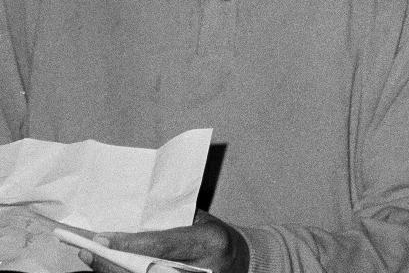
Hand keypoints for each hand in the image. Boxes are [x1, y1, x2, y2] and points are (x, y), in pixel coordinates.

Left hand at [83, 211, 248, 272]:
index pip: (163, 246)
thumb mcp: (199, 221)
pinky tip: (110, 268)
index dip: (130, 245)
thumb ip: (168, 224)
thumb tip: (125, 223)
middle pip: (148, 270)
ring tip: (93, 259)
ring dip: (115, 272)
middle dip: (114, 263)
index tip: (102, 239)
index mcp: (211, 241)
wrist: (239, 260)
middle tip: (89, 251)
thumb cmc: (214, 235)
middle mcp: (203, 269)